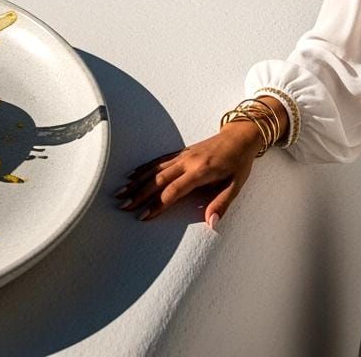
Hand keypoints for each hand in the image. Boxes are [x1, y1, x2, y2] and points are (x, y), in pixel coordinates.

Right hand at [113, 124, 261, 225]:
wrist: (240, 136)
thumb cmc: (239, 162)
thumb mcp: (237, 185)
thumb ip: (222, 203)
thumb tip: (211, 223)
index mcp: (201, 171)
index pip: (174, 191)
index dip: (158, 205)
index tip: (144, 217)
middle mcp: (188, 162)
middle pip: (158, 179)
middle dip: (139, 194)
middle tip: (123, 206)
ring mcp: (183, 155)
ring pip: (154, 169)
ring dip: (136, 181)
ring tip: (120, 192)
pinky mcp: (181, 152)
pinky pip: (159, 160)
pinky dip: (144, 168)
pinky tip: (132, 175)